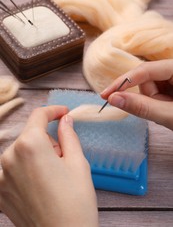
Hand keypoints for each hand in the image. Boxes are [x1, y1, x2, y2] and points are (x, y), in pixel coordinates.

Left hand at [0, 106, 97, 226]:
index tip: (64, 113)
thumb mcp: (77, 162)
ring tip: (54, 175)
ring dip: (38, 154)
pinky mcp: (0, 192)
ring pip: (23, 151)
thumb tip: (65, 119)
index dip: (54, 111)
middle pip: (31, 135)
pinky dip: (28, 169)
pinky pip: (14, 168)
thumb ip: (68, 135)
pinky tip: (41, 185)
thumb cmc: (75, 201)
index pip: (39, 116)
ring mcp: (2, 176)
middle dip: (48, 140)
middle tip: (64, 158)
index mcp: (29, 145)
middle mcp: (9, 157)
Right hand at [101, 60, 172, 129]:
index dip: (123, 82)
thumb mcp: (169, 115)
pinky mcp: (171, 87)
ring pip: (150, 87)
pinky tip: (168, 111)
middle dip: (147, 98)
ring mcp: (172, 79)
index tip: (106, 95)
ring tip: (168, 114)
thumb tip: (112, 98)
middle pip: (146, 79)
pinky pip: (155, 92)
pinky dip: (156, 104)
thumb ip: (142, 107)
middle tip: (161, 113)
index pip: (144, 69)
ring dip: (153, 103)